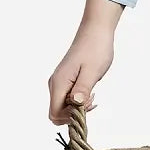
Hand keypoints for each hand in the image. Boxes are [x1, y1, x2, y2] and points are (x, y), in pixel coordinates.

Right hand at [48, 0, 123, 124]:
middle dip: (75, 114)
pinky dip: (80, 100)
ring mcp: (59, 83)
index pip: (54, 113)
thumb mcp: (92, 72)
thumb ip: (83, 89)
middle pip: (57, 113)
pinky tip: (90, 92)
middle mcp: (55, 84)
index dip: (69, 118)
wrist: (95, 32)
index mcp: (59, 83)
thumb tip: (76, 105)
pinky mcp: (66, 81)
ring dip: (79, 107)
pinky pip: (68, 99)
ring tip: (92, 94)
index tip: (85, 107)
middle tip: (91, 100)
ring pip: (63, 107)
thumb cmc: (95, 50)